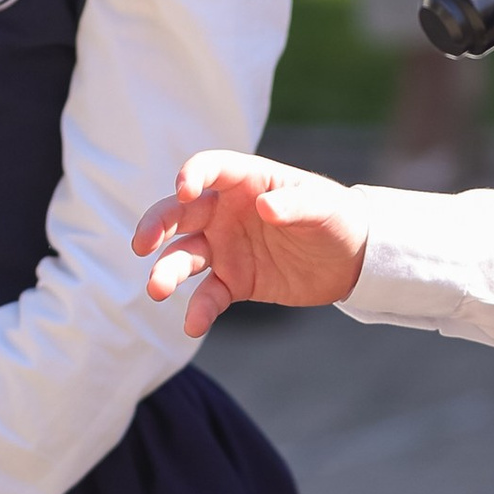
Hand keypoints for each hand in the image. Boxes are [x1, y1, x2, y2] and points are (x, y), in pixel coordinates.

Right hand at [137, 153, 370, 332]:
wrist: (352, 259)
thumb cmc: (336, 217)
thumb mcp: (324, 207)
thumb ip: (295, 205)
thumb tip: (265, 207)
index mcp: (245, 182)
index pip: (209, 169)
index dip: (193, 176)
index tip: (184, 191)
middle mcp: (225, 212)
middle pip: (179, 213)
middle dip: (156, 225)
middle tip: (142, 244)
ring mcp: (225, 248)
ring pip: (184, 256)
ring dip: (166, 270)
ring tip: (157, 289)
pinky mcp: (234, 281)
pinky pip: (208, 295)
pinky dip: (199, 309)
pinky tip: (193, 325)